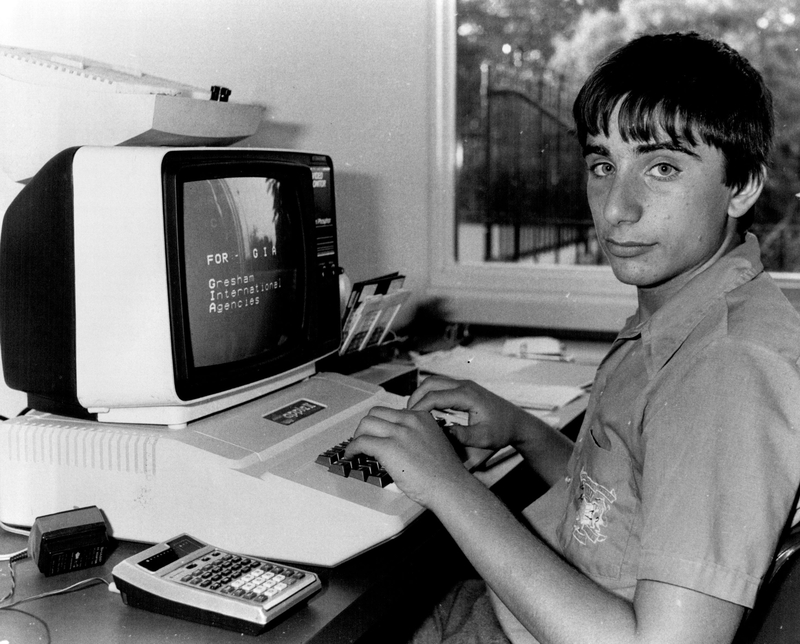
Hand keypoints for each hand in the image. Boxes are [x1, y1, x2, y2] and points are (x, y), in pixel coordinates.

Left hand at [345, 405, 471, 507]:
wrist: (450, 487)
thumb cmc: (445, 474)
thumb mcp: (433, 442)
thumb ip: (416, 435)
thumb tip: (398, 443)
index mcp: (421, 417)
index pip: (392, 412)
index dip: (381, 423)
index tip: (376, 433)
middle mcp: (409, 420)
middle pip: (375, 413)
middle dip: (366, 427)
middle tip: (363, 439)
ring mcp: (399, 433)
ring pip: (366, 424)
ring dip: (357, 436)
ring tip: (356, 448)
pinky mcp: (388, 448)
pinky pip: (361, 442)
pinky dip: (352, 448)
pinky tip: (352, 456)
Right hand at [408, 376, 528, 450]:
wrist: (517, 423)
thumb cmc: (502, 431)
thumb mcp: (484, 439)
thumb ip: (463, 438)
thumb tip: (443, 433)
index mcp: (467, 395)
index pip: (435, 396)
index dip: (419, 407)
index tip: (409, 420)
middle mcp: (464, 386)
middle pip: (430, 383)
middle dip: (415, 397)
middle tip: (406, 415)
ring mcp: (464, 385)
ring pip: (434, 382)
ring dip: (421, 394)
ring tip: (413, 413)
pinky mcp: (464, 389)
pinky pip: (441, 386)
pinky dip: (429, 395)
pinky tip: (426, 411)